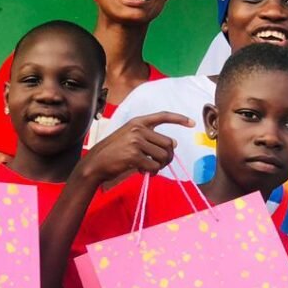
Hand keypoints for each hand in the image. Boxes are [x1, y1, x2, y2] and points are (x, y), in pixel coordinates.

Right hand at [78, 112, 193, 183]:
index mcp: (138, 122)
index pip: (163, 116)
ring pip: (163, 156)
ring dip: (160, 166)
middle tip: (159, 164)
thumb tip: (173, 143)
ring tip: (149, 168)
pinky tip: (142, 171)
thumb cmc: (114, 152)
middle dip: (168, 157)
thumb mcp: (130, 138)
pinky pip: (154, 166)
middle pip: (168, 143)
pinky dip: (152, 172)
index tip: (192, 123)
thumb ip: (150, 138)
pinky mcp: (134, 155)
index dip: (179, 119)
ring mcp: (136, 141)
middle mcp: (138, 129)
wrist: (96, 163)